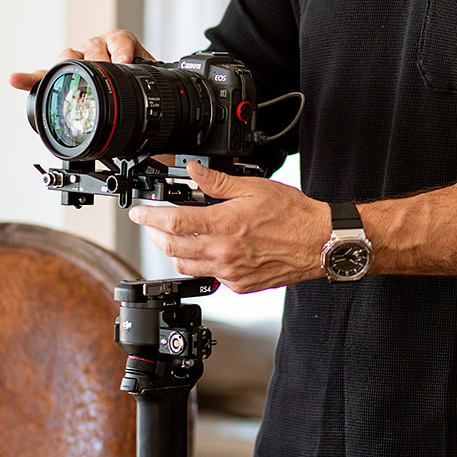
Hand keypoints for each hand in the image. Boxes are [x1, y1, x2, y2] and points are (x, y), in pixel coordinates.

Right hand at [9, 29, 153, 91]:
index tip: (124, 60)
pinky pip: (43, 76)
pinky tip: (15, 79)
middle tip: (103, 72)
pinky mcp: (60, 74)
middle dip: (97, 61)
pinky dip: (29, 79)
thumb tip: (171, 81)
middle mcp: (96, 48)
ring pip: (68, 58)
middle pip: (90, 48)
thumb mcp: (149, 78)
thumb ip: (155, 76)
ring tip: (72, 76)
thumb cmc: (137, 81)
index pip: (118, 40)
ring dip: (70, 67)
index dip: (120, 50)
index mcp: (120, 44)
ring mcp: (76, 59)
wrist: (129, 89)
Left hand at [129, 163, 330, 293]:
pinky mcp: (239, 285)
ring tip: (172, 235)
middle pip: (171, 248)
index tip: (138, 212)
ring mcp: (230, 272)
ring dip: (172, 251)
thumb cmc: (293, 215)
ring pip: (185, 266)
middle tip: (150, 222)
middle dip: (153, 234)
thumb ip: (218, 182)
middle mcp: (224, 252)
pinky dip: (198, 263)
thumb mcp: (254, 187)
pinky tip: (203, 250)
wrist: (318, 243)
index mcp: (225, 225)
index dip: (149, 216)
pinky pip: (208, 276)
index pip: (173, 222)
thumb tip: (194, 172)